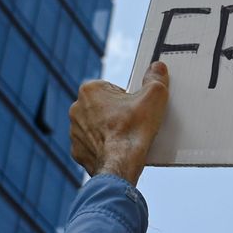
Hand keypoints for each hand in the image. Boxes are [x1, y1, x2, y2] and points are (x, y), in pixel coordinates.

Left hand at [69, 61, 169, 184]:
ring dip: (109, 130)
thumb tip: (157, 67)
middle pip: (104, 107)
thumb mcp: (153, 97)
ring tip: (127, 138)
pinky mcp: (78, 151)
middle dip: (118, 114)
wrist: (120, 164)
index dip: (129, 99)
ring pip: (97, 127)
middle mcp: (76, 108)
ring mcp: (75, 132)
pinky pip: (92, 146)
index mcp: (90, 90)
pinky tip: (118, 151)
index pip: (113, 89)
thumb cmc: (132, 130)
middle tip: (134, 123)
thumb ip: (156, 79)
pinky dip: (104, 148)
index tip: (137, 109)